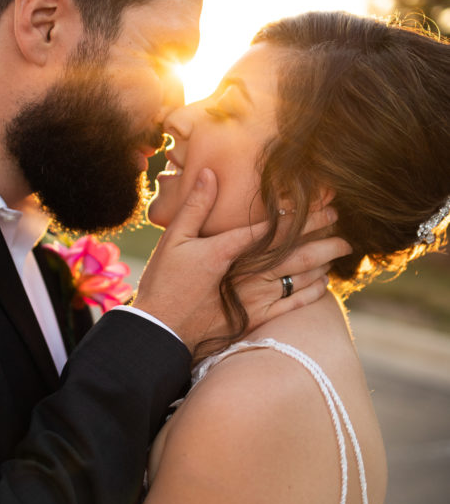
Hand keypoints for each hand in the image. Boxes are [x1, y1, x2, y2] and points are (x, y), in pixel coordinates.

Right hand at [133, 170, 349, 350]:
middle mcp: (247, 274)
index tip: (324, 203)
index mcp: (228, 250)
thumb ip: (195, 206)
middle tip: (343, 225)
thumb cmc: (163, 283)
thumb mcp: (173, 239)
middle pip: (296, 253)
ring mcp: (254, 299)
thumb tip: (209, 172)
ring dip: (322, 262)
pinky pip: (292, 306)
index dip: (302, 215)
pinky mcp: (254, 320)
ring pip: (299, 278)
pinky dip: (310, 293)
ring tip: (338, 249)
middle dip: (323, 237)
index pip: (274, 228)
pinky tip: (322, 283)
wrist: (159, 331)